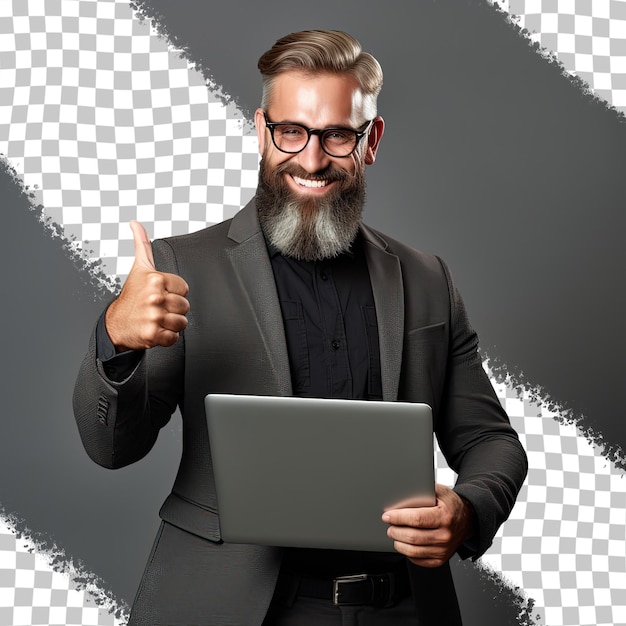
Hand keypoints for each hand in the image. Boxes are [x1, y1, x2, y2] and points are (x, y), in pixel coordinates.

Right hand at [105, 221, 189, 350]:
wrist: (116, 324)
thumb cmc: (131, 296)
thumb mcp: (139, 267)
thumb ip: (142, 244)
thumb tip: (135, 223)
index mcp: (155, 279)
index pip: (184, 289)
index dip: (174, 293)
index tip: (160, 294)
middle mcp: (155, 297)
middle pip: (185, 306)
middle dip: (174, 309)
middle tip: (158, 308)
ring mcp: (154, 316)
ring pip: (182, 322)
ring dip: (171, 324)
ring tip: (157, 319)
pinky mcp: (154, 334)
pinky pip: (175, 337)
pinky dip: (167, 337)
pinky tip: (156, 330)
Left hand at [382, 483, 475, 567]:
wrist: (467, 520)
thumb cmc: (451, 505)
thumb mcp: (440, 492)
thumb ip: (422, 491)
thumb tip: (402, 493)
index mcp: (445, 517)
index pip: (417, 519)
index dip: (399, 518)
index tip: (388, 515)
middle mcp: (445, 535)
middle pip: (412, 537)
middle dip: (395, 531)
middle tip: (389, 525)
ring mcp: (443, 550)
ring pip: (413, 551)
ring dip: (399, 543)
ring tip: (395, 534)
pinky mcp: (440, 560)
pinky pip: (419, 560)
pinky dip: (408, 553)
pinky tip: (405, 544)